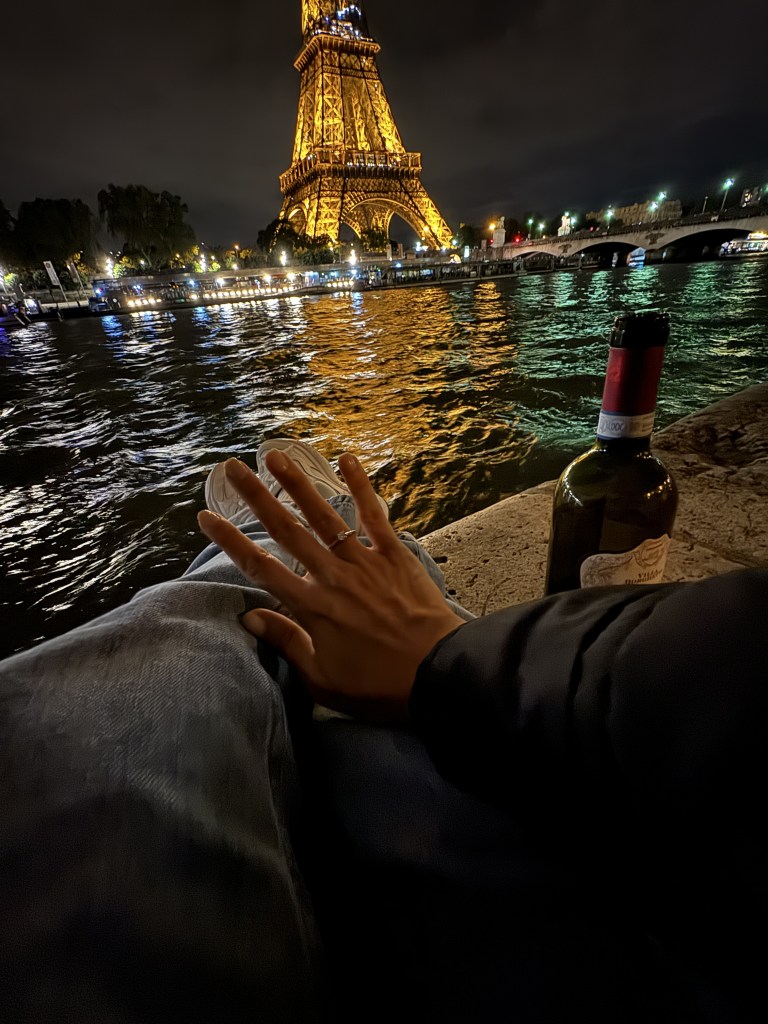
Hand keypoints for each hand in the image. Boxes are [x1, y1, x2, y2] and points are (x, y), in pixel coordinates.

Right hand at [197, 452, 464, 721]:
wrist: (436, 674)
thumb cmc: (378, 686)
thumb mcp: (323, 680)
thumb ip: (287, 643)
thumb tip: (249, 617)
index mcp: (311, 608)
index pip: (261, 568)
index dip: (231, 541)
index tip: (207, 516)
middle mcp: (331, 577)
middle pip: (286, 530)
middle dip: (256, 497)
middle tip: (232, 468)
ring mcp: (363, 562)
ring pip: (324, 516)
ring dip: (298, 483)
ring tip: (276, 455)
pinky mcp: (394, 556)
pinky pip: (374, 516)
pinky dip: (361, 486)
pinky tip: (347, 460)